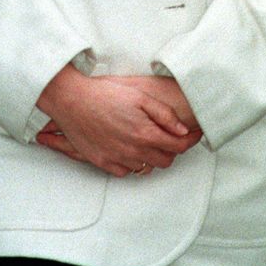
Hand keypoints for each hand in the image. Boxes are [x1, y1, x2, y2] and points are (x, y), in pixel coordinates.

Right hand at [33, 66, 197, 177]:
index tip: (195, 134)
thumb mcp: (139, 96)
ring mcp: (118, 159)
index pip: (179, 146)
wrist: (71, 99)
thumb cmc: (104, 93)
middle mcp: (134, 151)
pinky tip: (128, 148)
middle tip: (168, 135)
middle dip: (171, 149)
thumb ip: (164, 115)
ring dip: (151, 156)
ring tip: (146, 140)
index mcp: (146, 134)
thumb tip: (182, 131)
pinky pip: (126, 171)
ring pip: (147, 168)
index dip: (191, 140)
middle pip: (165, 160)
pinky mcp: (103, 162)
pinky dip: (132, 163)